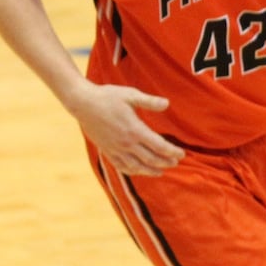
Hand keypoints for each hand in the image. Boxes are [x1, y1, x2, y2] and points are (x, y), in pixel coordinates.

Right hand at [70, 81, 184, 176]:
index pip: (159, 146)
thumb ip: (149, 101)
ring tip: (161, 171)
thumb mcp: (130, 94)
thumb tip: (167, 103)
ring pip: (137, 167)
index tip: (181, 154)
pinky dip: (134, 171)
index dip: (172, 152)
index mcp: (135, 129)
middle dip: (166, 162)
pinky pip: (122, 166)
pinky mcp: (107, 151)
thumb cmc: (107, 96)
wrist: (83, 103)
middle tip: (176, 163)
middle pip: (151, 159)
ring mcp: (116, 149)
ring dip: (152, 170)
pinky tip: (139, 170)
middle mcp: (126, 143)